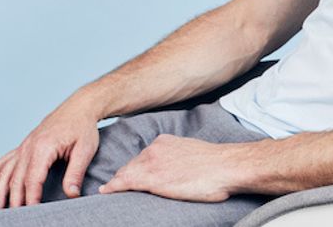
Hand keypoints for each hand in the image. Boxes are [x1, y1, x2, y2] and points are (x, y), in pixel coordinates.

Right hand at [0, 98, 99, 210]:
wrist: (80, 106)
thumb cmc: (83, 127)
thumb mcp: (85, 150)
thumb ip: (75, 173)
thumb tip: (71, 194)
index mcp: (43, 148)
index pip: (33, 179)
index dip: (31, 198)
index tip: (32, 212)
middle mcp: (29, 147)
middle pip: (17, 179)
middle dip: (14, 200)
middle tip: (12, 218)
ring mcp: (25, 145)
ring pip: (7, 172)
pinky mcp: (25, 144)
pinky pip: (5, 159)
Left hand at [98, 134, 236, 201]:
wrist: (227, 166)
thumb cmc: (216, 164)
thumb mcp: (193, 153)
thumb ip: (178, 157)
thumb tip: (177, 169)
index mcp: (165, 142)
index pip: (142, 156)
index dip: (133, 168)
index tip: (128, 176)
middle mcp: (154, 149)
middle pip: (130, 165)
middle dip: (123, 176)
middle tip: (113, 187)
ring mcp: (152, 163)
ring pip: (125, 174)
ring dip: (117, 183)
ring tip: (108, 191)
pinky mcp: (152, 180)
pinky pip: (124, 183)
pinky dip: (112, 187)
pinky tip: (105, 192)